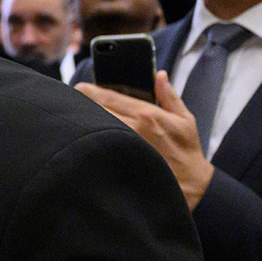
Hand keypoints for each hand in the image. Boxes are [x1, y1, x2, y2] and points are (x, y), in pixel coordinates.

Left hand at [76, 72, 214, 207]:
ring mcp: (122, 146)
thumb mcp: (184, 119)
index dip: (89, 91)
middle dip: (81, 105)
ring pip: (93, 128)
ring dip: (82, 122)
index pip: (108, 96)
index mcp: (146, 114)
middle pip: (95, 111)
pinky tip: (81, 139)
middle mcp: (132, 128)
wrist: (190, 185)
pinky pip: (95, 148)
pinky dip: (87, 141)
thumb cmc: (186, 152)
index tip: (79, 87)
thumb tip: (158, 75)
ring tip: (75, 119)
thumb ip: (168, 95)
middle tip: (71, 103)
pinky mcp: (116, 163)